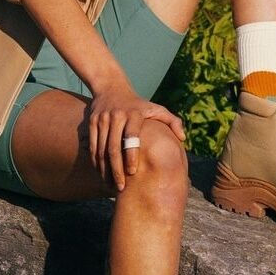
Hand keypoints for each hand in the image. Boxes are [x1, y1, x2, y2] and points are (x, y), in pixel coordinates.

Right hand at [87, 77, 185, 191]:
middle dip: (117, 169)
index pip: (131, 136)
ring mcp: (102, 119)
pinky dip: (96, 162)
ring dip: (105, 170)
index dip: (132, 155)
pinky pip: (93, 146)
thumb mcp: (157, 108)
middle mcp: (117, 116)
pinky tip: (102, 174)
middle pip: (114, 147)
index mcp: (134, 113)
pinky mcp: (92, 122)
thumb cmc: (139, 104)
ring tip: (112, 185)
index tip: (133, 172)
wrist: (111, 87)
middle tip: (121, 187)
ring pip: (101, 149)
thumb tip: (183, 138)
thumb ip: (173, 121)